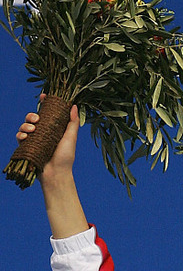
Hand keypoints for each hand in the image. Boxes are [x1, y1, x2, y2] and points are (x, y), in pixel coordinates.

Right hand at [18, 95, 86, 237]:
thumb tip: (74, 106)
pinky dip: (21, 134)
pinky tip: (25, 136)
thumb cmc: (66, 158)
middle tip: (37, 119)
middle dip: (32, 115)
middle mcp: (43, 133)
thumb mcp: (71, 138)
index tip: (43, 96)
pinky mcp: (27, 148)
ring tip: (32, 129)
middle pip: (33, 117)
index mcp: (53, 129)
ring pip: (25, 126)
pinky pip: (20, 137)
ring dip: (26, 124)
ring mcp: (34, 140)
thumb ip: (72, 123)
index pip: (47, 113)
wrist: (56, 175)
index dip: (44, 103)